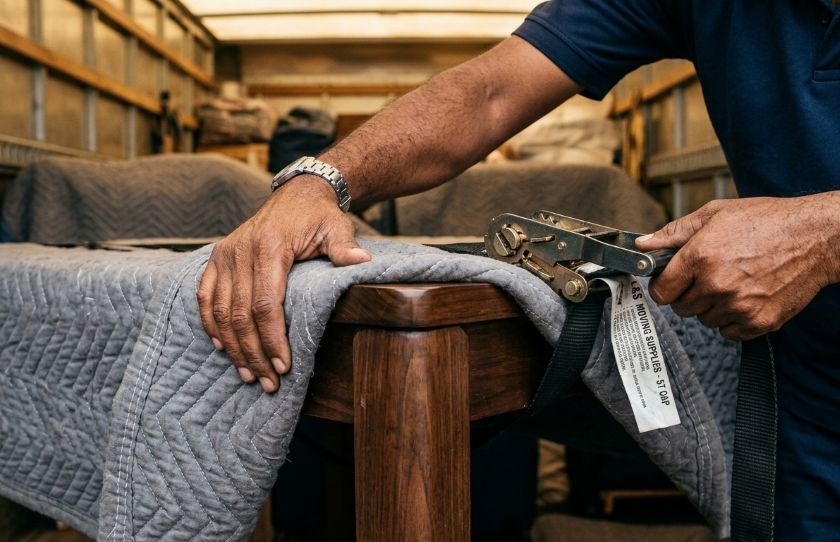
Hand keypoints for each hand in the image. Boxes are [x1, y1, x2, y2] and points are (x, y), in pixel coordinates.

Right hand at [197, 176, 370, 391]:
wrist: (297, 194)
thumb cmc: (320, 216)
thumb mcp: (337, 227)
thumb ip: (345, 247)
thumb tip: (362, 261)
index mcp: (270, 247)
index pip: (266, 304)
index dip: (273, 339)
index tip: (282, 367)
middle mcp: (241, 251)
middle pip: (241, 315)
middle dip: (254, 354)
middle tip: (267, 383)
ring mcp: (225, 254)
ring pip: (222, 311)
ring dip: (233, 347)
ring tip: (248, 375)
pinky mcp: (217, 257)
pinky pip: (206, 296)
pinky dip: (211, 323)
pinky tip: (222, 347)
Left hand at [635, 195, 838, 340]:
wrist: (815, 236)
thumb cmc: (766, 221)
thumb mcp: (715, 214)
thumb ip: (674, 233)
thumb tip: (642, 244)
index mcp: (700, 257)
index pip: (661, 292)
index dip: (664, 286)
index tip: (672, 281)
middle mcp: (716, 284)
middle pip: (681, 308)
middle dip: (689, 294)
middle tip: (709, 276)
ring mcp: (738, 306)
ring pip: (705, 320)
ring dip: (712, 306)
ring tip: (733, 281)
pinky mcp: (759, 322)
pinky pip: (729, 332)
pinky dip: (734, 319)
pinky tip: (747, 296)